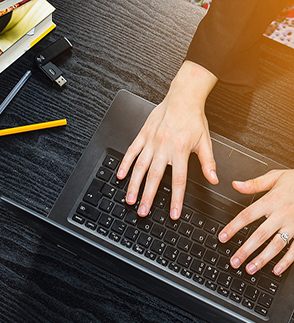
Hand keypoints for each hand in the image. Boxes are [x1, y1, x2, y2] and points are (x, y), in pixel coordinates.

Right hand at [116, 61, 218, 219]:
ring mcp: (151, 141)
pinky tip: (120, 175)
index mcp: (181, 150)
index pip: (178, 180)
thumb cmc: (193, 118)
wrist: (183, 96)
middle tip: (143, 211)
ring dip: (134, 184)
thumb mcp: (205, 141)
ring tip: (130, 199)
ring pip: (140, 167)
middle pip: (154, 177)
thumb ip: (208, 163)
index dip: (176, 199)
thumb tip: (213, 179)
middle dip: (148, 197)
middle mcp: (164, 147)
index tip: (173, 213)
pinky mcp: (142, 135)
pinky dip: (125, 164)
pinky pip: (132, 151)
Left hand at [219, 169, 293, 275]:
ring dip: (262, 259)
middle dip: (245, 250)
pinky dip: (286, 261)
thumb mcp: (276, 177)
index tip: (222, 237)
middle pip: (260, 235)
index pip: (247, 215)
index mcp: (272, 201)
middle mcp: (281, 214)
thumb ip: (254, 183)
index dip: (233, 227)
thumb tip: (235, 185)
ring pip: (276, 245)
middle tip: (234, 261)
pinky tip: (276, 269)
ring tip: (250, 269)